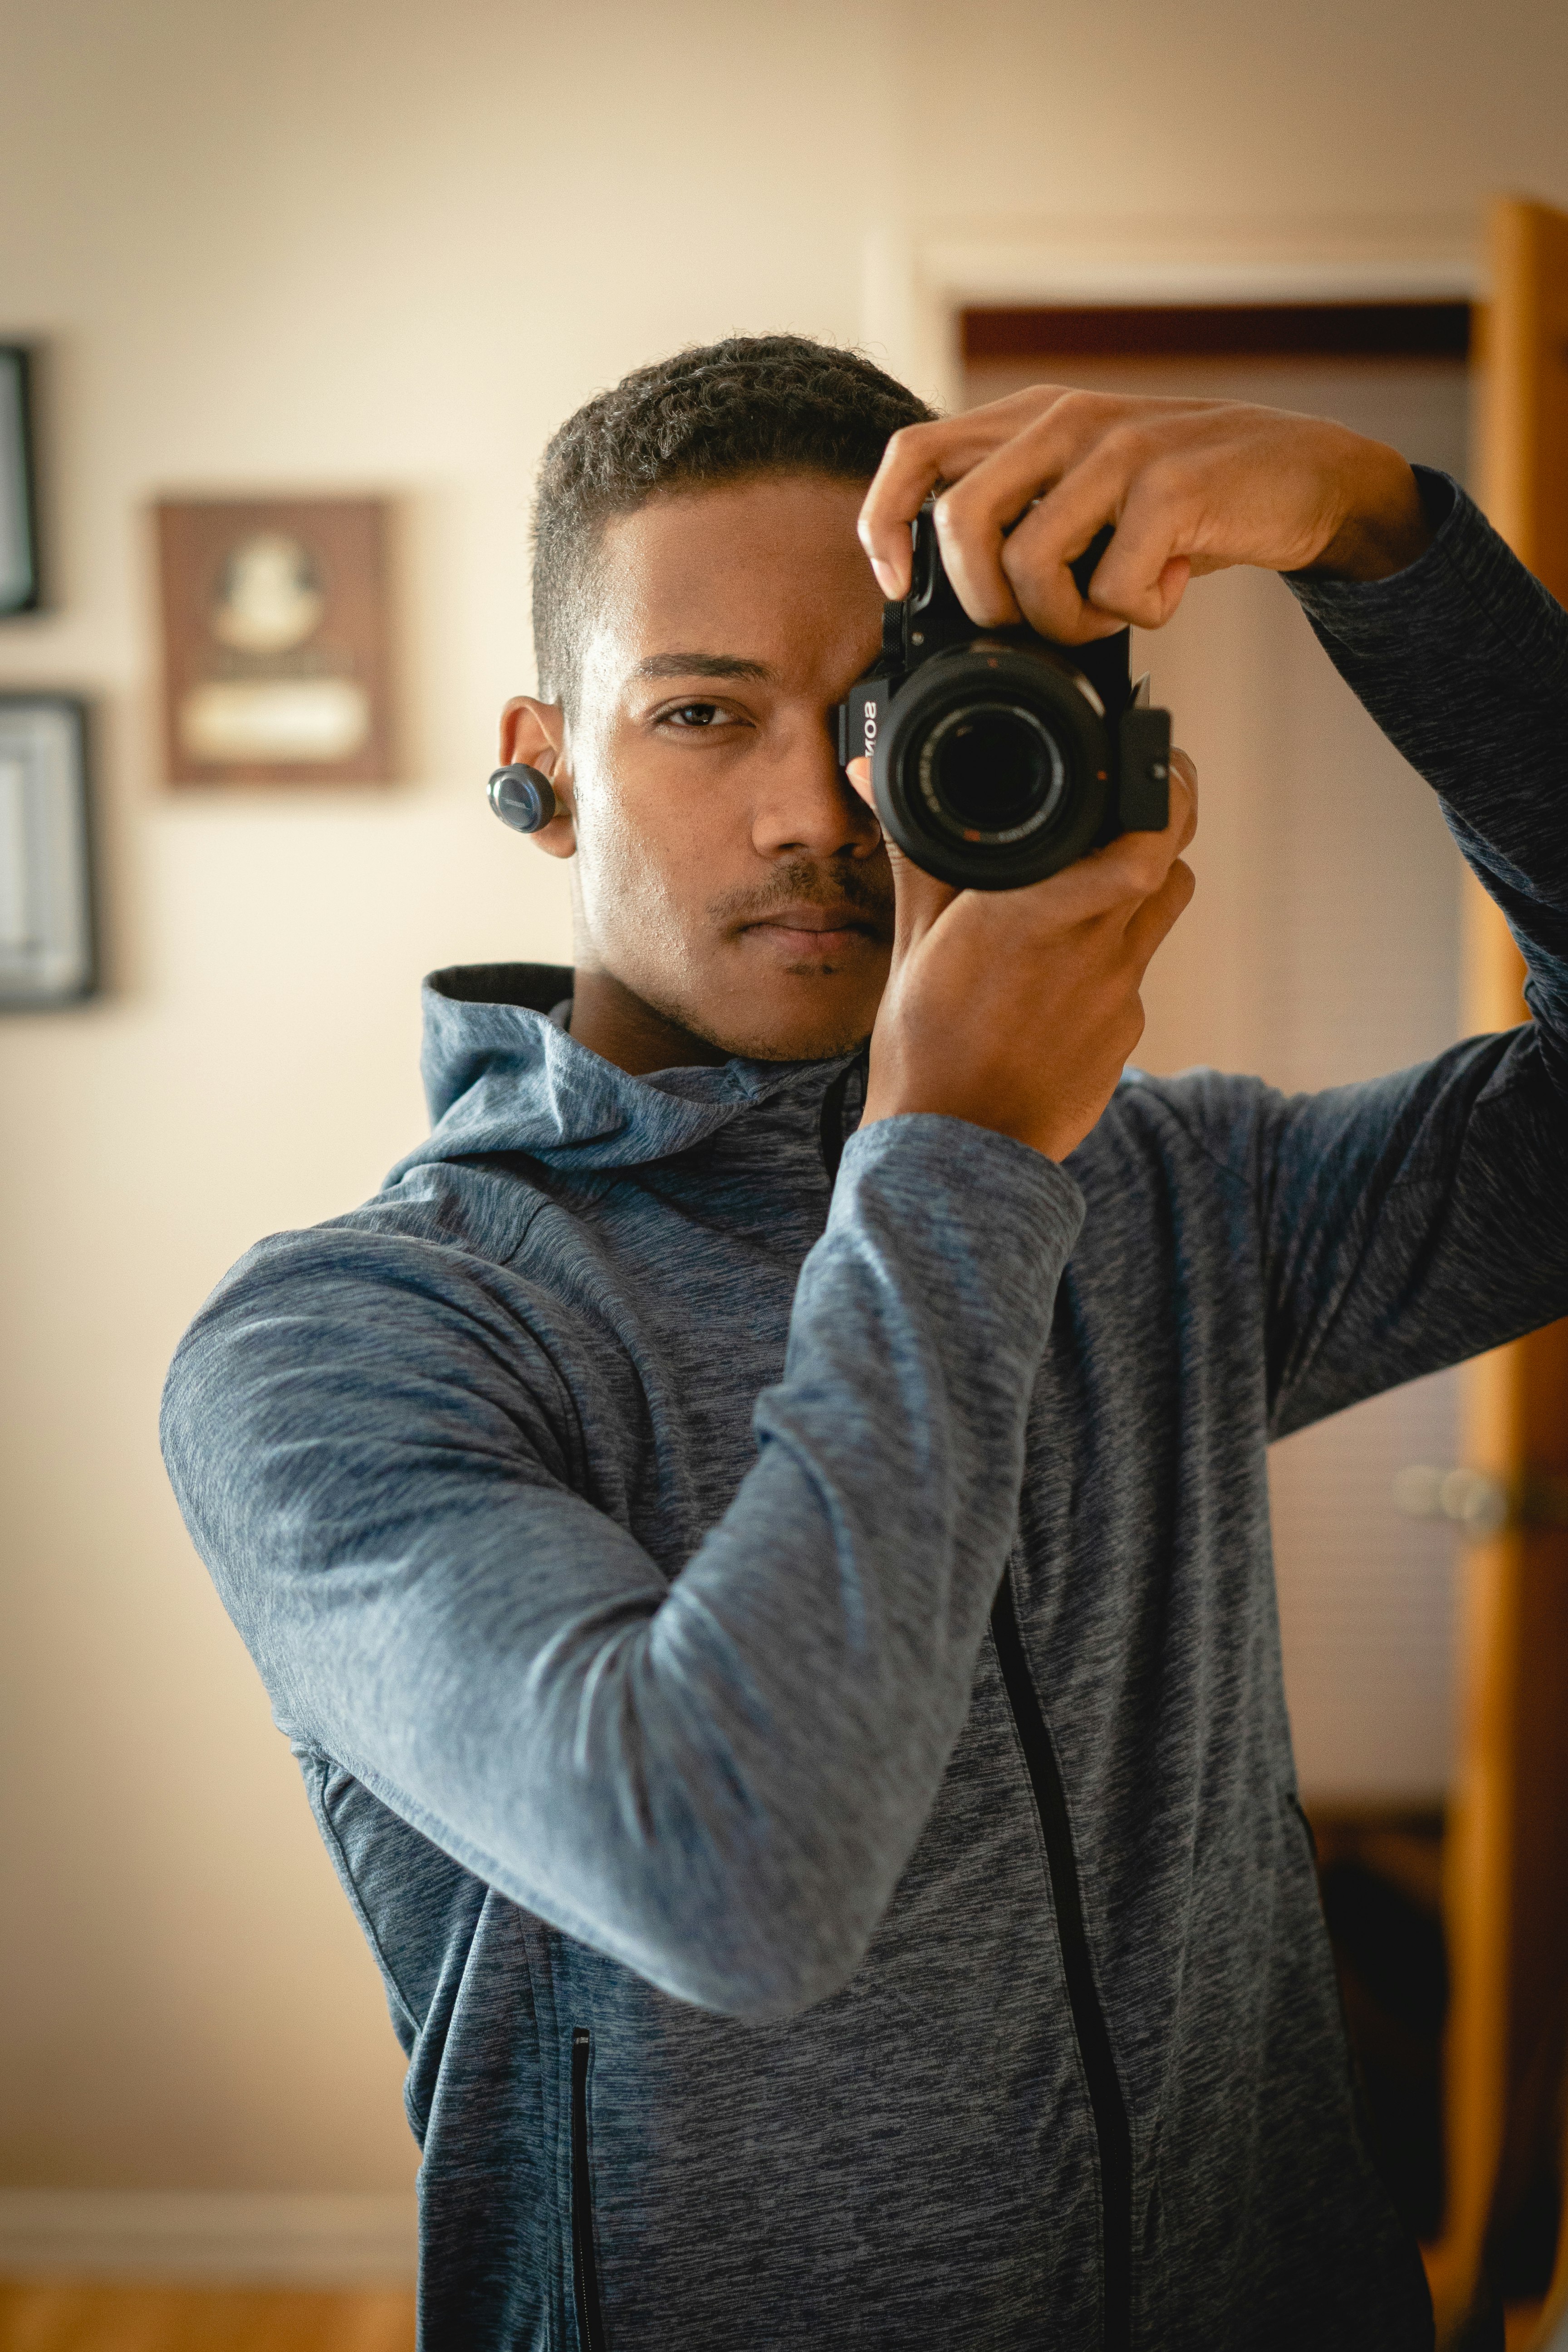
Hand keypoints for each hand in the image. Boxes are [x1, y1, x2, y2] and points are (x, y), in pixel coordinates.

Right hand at [846, 749, 1197, 1161]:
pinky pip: (1138, 972)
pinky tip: (1068, 972)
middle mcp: (1093, 946)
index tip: (1152, 767)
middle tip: (1139, 803)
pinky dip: (1116, 955)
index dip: (1164, 788)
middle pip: (1171, 855)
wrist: (956, 1154)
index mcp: (1038, 909)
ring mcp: (1120, 993)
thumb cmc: (925, 1052)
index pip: (1146, 833)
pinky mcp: (1127, 1034)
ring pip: (1166, 906)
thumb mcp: (911, 942)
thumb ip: (913, 852)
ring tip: (1102, 879)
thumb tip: (870, 775)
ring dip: (1148, 880)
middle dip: (1163, 818)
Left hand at [857, 387, 1432, 644]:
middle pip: (959, 521)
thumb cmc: (1181, 502)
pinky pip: (1113, 586)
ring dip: (1066, 620)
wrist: (1303, 475)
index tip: (899, 589)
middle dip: (985, 602)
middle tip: (1034, 624)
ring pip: (1029, 562)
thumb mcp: (1086, 494)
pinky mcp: (1175, 488)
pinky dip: (1136, 615)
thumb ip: (1020, 516)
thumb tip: (948, 601)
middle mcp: (1065, 420)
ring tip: (1112, 611)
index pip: (913, 454)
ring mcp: (1120, 449)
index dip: (886, 526)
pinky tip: (1165, 593)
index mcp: (1030, 419)